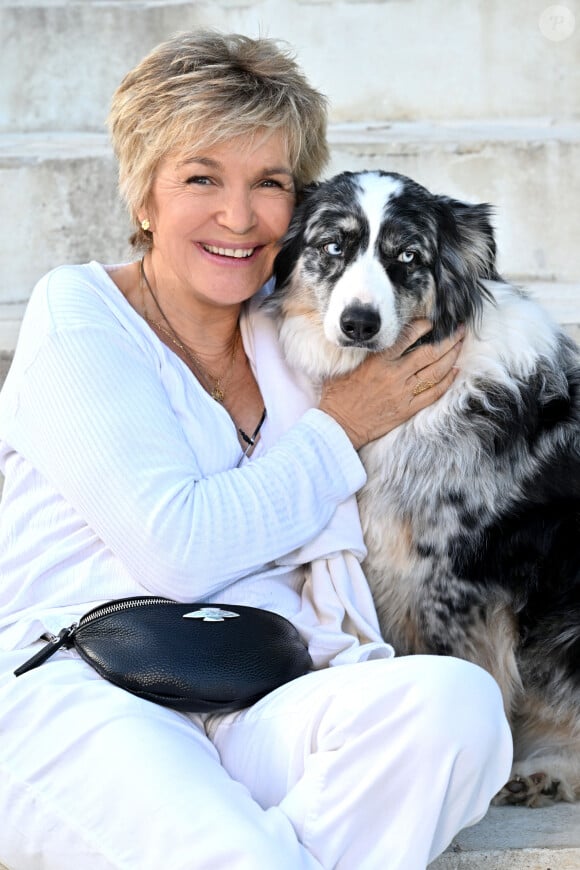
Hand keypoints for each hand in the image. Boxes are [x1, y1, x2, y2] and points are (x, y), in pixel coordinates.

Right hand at [319, 320, 463, 448]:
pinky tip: (454, 372)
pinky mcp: (407, 409)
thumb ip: (367, 353)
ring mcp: (403, 393)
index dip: (423, 326)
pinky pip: (433, 393)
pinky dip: (446, 381)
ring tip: (460, 346)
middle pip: (430, 352)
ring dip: (451, 356)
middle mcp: (394, 374)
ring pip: (436, 371)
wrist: (339, 425)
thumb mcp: (349, 367)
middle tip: (460, 330)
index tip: (431, 322)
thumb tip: (380, 339)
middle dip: (449, 339)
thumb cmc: (338, 396)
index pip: (407, 337)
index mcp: (379, 361)